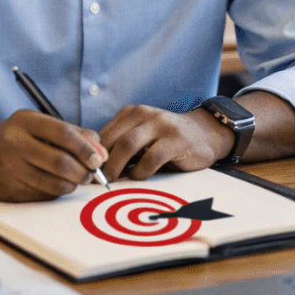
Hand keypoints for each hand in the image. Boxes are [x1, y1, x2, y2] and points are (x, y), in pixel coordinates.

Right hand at [0, 110, 108, 200]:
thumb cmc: (17, 138)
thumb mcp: (39, 125)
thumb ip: (72, 133)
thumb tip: (100, 151)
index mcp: (24, 121)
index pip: (63, 134)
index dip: (85, 148)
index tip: (98, 159)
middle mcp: (14, 143)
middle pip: (60, 162)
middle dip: (83, 171)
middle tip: (92, 174)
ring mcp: (8, 169)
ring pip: (53, 183)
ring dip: (72, 184)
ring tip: (78, 179)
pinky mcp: (7, 191)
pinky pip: (42, 195)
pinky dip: (56, 192)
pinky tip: (57, 184)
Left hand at [98, 104, 234, 181]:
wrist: (205, 133)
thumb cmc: (167, 140)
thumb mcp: (143, 135)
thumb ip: (122, 145)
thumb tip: (94, 168)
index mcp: (132, 113)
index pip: (104, 133)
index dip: (94, 155)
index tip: (89, 173)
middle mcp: (145, 114)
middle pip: (113, 139)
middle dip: (102, 164)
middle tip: (98, 181)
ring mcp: (162, 125)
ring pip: (128, 145)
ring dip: (117, 167)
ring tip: (113, 181)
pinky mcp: (176, 140)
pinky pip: (151, 158)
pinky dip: (141, 172)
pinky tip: (140, 177)